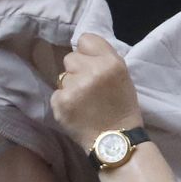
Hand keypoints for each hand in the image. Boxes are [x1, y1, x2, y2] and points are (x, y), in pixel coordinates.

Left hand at [50, 33, 143, 150]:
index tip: (92, 65)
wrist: (116, 142)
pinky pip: (57, 93)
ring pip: (62, 76)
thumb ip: (104, 60)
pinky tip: (77, 112)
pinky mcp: (61, 102)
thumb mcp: (123, 78)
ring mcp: (75, 87)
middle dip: (77, 71)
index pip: (86, 39)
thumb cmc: (122, 109)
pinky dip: (64, 102)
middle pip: (70, 58)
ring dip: (70, 87)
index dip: (87, 53)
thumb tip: (82, 50)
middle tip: (89, 89)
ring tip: (84, 103)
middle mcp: (93, 71)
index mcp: (111, 63)